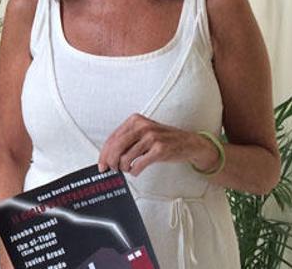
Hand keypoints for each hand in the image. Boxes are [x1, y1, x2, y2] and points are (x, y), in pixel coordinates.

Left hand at [98, 114, 216, 175]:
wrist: (190, 142)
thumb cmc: (164, 139)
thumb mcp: (144, 133)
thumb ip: (128, 140)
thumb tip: (109, 155)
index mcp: (135, 120)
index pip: (113, 138)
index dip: (104, 153)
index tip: (101, 164)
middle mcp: (142, 126)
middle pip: (116, 147)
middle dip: (110, 161)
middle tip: (111, 169)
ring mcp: (151, 137)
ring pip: (126, 157)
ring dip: (123, 168)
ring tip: (127, 169)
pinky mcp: (159, 149)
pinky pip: (139, 164)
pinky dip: (134, 171)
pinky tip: (136, 171)